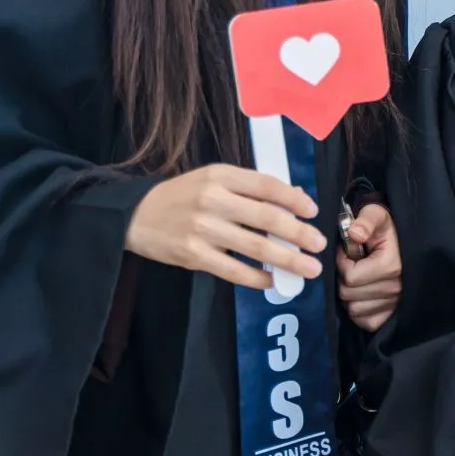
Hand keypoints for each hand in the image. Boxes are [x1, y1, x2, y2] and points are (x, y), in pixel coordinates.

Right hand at [124, 164, 324, 290]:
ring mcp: (202, 230)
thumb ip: (251, 187)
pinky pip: (233, 270)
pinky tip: (273, 280)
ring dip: (287, 259)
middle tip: (319, 244)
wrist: (135, 216)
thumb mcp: (214, 179)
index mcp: (221, 175)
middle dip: (299, 233)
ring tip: (309, 268)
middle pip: (267, 218)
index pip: (267, 185)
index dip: (294, 199)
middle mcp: (213, 200)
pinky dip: (257, 277)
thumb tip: (296, 198)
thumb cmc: (183, 196)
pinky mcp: (193, 256)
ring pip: (255, 247)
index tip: (313, 211)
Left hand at [338, 203, 400, 332]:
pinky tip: (362, 295)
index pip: (350, 276)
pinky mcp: (392, 315)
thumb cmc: (387, 230)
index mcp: (391, 266)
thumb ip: (366, 221)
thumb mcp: (378, 215)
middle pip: (348, 295)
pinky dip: (359, 312)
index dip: (342, 263)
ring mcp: (395, 304)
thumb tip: (354, 233)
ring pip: (354, 310)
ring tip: (357, 280)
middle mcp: (396, 288)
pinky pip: (365, 322)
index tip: (348, 252)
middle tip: (351, 266)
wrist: (405, 242)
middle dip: (343, 279)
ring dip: (349, 296)